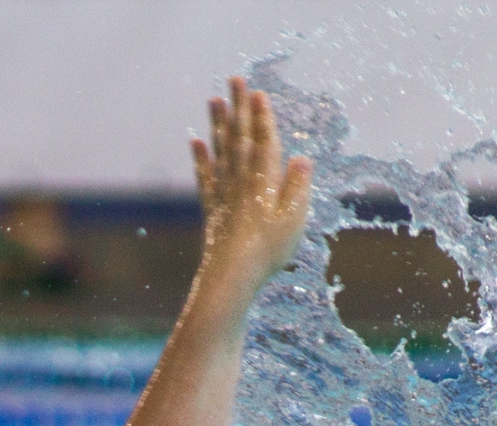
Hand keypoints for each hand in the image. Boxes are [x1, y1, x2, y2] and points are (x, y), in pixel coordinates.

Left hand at [191, 77, 312, 290]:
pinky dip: (200, 159)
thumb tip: (302, 159)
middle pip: (240, 138)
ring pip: (221, 151)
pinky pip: (205, 177)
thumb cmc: (268, 250)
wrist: (231, 274)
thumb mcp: (294, 220)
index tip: (258, 93)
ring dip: (218, 124)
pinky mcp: (212, 208)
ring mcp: (224, 193)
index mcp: (264, 181)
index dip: (262, 117)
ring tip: (214, 100)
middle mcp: (241, 180)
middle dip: (239, 107)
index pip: (265, 142)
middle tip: (234, 79)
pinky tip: (195, 142)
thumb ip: (298, 188)